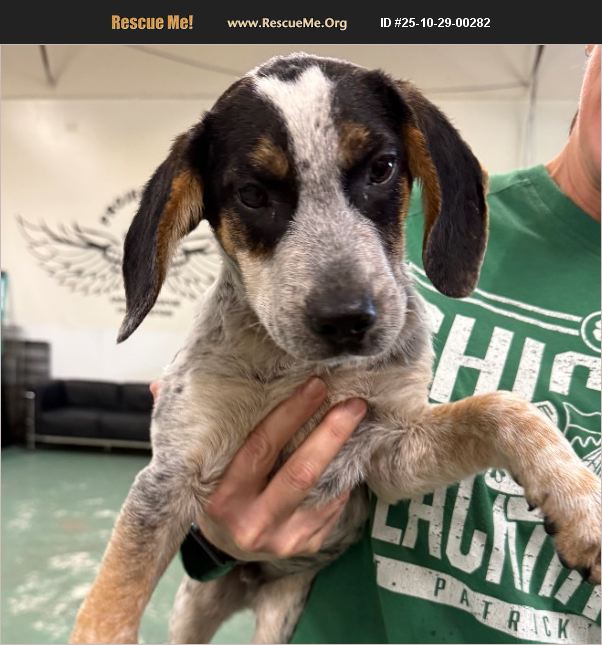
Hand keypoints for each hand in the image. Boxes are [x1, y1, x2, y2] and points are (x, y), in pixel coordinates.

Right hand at [149, 378, 366, 558]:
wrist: (224, 547)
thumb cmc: (211, 491)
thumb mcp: (194, 463)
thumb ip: (185, 427)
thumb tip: (157, 385)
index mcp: (220, 498)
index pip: (260, 448)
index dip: (290, 414)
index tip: (315, 386)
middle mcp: (249, 524)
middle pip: (299, 472)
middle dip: (331, 433)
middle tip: (354, 403)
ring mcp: (279, 541)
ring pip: (320, 490)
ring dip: (344, 453)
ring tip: (359, 420)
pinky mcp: (302, 547)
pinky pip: (331, 510)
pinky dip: (343, 481)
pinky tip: (352, 455)